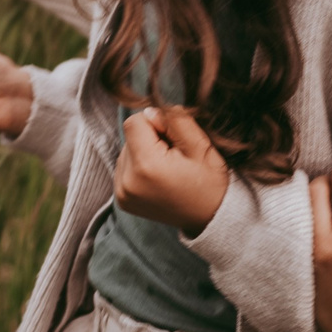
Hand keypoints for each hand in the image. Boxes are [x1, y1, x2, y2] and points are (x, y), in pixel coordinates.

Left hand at [114, 105, 228, 231]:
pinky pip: (124, 168)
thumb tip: (149, 112)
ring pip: (126, 152)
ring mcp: (122, 193)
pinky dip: (139, 168)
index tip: (172, 139)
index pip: (133, 122)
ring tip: (167, 170)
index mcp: (147, 166)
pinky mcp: (121, 200)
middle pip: (129, 137)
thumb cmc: (209, 182)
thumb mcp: (201, 145)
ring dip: (144, 153)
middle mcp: (128, 181)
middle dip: (150, 140)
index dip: (155, 123)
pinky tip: (158, 179)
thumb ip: (175, 122)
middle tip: (173, 158)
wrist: (210, 218)